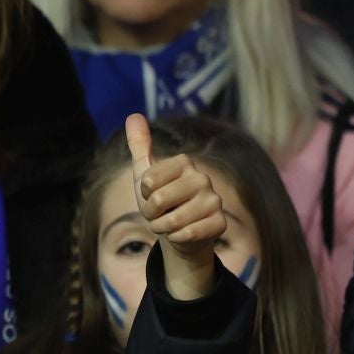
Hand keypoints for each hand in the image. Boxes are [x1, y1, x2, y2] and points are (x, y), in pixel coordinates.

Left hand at [126, 113, 222, 301]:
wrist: (179, 233)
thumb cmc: (161, 202)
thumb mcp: (144, 174)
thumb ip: (139, 145)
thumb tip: (133, 114)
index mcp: (184, 162)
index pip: (148, 181)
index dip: (144, 195)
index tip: (152, 196)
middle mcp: (202, 178)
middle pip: (158, 200)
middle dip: (151, 214)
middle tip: (161, 213)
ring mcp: (214, 200)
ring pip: (172, 221)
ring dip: (164, 228)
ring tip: (171, 223)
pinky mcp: (220, 223)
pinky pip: (188, 234)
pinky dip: (178, 238)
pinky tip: (184, 234)